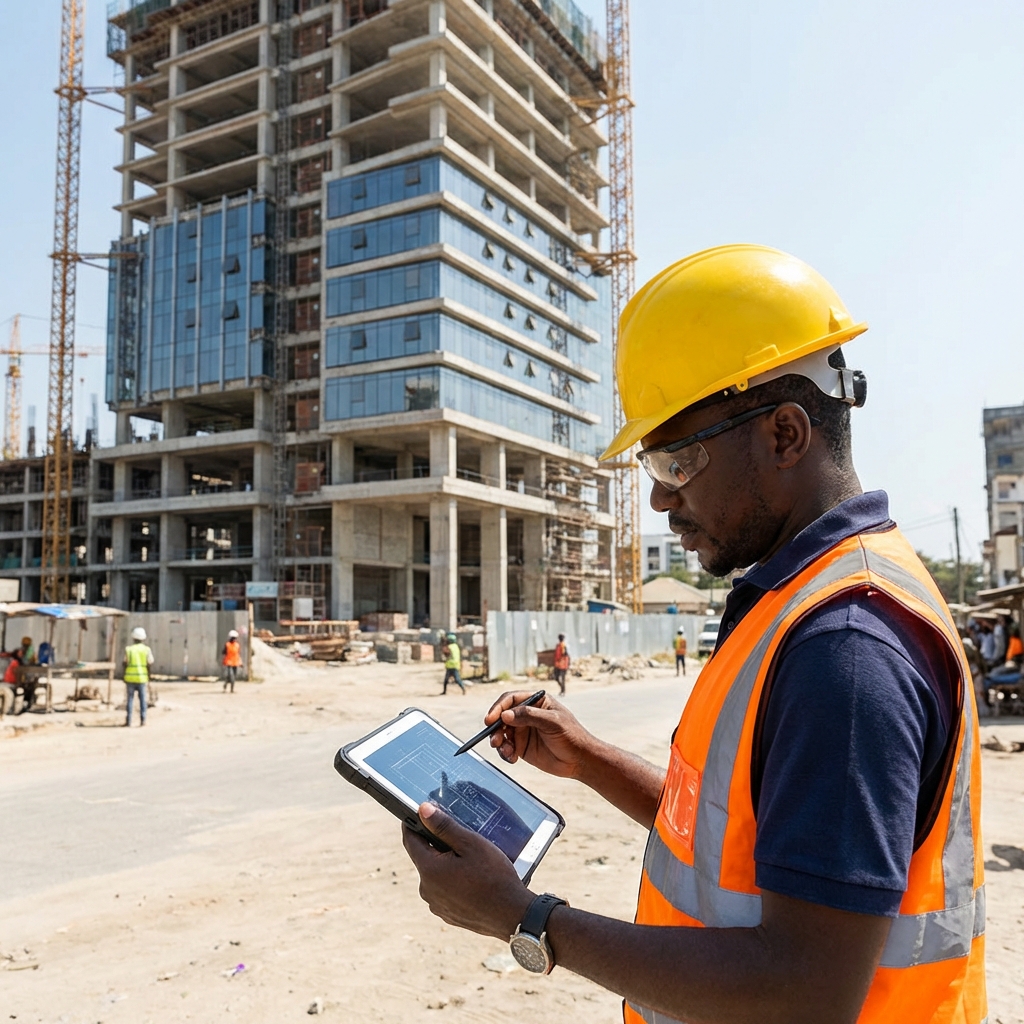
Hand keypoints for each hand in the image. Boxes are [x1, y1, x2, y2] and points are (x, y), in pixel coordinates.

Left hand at [402, 803, 531, 939]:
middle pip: (424, 858)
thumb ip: (444, 826)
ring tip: (471, 860)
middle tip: (460, 837)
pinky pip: (444, 891)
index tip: (420, 812)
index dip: (413, 823)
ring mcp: (436, 905)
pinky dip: (453, 881)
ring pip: (435, 875)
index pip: (410, 840)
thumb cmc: (494, 877)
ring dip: (446, 864)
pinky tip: (473, 879)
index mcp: (429, 870)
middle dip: (437, 845)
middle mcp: (427, 890)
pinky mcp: (447, 914)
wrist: (512, 914)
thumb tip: (423, 810)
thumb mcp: (471, 844)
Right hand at [483, 691, 595, 778]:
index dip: (498, 708)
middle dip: (496, 728)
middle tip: (496, 740)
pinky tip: (512, 758)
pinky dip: (505, 753)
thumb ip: (529, 716)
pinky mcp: (522, 747)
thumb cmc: (572, 736)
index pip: (511, 699)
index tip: (490, 719)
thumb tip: (505, 715)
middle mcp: (527, 715)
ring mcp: (524, 731)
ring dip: (499, 741)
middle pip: (503, 716)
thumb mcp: (553, 722)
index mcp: (536, 702)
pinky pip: (507, 748)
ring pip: (502, 733)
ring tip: (506, 751)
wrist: (580, 760)